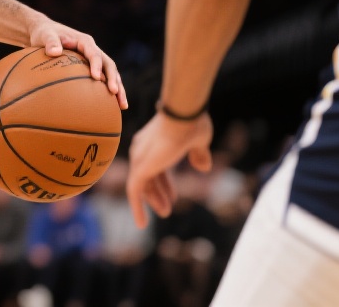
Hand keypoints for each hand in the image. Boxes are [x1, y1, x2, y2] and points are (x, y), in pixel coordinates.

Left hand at [27, 15, 127, 109]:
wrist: (45, 33)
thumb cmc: (44, 34)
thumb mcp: (45, 35)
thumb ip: (50, 42)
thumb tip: (54, 52)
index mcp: (84, 41)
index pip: (94, 53)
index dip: (96, 65)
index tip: (96, 77)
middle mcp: (92, 49)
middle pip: (108, 65)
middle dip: (114, 79)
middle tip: (114, 93)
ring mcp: (93, 59)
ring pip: (110, 74)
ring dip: (118, 88)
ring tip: (122, 106)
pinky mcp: (91, 67)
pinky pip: (103, 79)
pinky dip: (108, 92)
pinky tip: (113, 106)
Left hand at [125, 111, 212, 227]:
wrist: (183, 114)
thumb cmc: (192, 123)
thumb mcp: (198, 142)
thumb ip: (198, 154)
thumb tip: (203, 167)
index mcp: (153, 142)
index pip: (156, 166)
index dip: (165, 182)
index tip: (173, 196)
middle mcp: (142, 149)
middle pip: (148, 175)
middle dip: (158, 192)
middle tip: (166, 209)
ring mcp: (139, 158)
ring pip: (142, 184)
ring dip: (153, 201)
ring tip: (164, 213)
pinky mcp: (140, 168)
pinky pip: (134, 192)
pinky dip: (137, 207)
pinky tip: (142, 224)